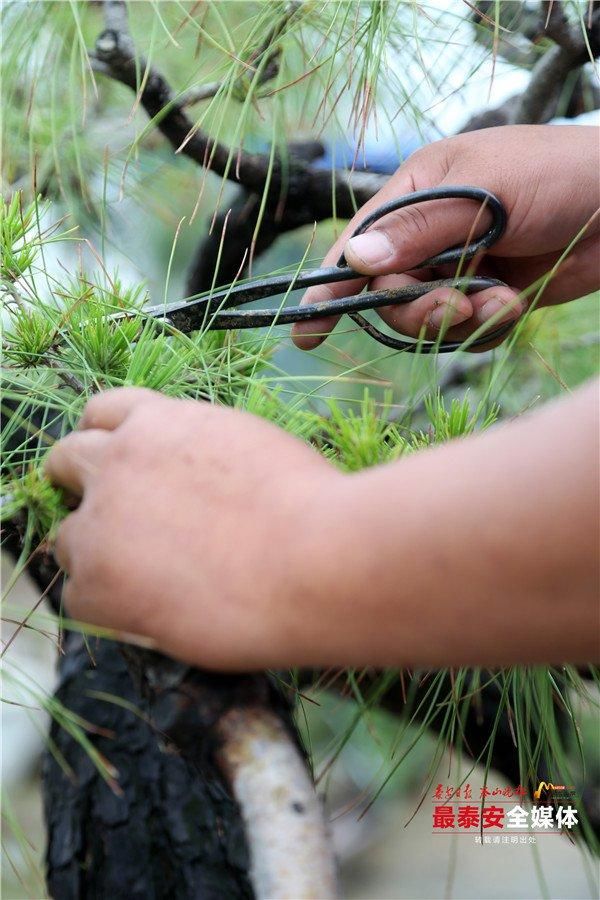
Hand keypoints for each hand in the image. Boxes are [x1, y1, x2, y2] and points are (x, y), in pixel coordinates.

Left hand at [45, 387, 341, 669]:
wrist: (317, 561)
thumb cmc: (311, 508)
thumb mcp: (249, 448)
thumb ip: (200, 452)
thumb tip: (190, 478)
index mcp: (160, 421)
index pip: (102, 413)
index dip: (107, 441)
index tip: (117, 466)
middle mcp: (118, 462)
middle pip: (65, 461)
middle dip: (79, 485)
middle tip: (112, 522)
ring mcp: (101, 524)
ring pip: (67, 538)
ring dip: (96, 555)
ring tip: (149, 583)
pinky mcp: (98, 586)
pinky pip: (79, 597)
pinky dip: (108, 608)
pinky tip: (156, 615)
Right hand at [292, 125, 599, 350]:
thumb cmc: (556, 175)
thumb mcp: (486, 192)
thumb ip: (420, 228)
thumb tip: (354, 259)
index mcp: (416, 192)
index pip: (359, 243)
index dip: (330, 286)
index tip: (306, 328)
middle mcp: (430, 232)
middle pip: (389, 292)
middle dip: (418, 308)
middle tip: (455, 304)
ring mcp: (459, 266)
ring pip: (426, 319)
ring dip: (460, 318)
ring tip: (501, 299)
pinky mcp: (488, 296)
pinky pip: (465, 332)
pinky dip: (487, 326)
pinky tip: (515, 302)